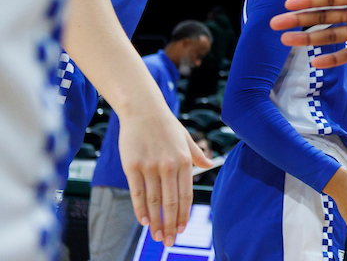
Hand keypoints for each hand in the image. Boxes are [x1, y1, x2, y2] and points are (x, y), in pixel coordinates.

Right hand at [118, 103, 210, 245]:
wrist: (143, 110)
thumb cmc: (166, 125)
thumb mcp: (185, 138)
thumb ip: (196, 155)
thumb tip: (209, 166)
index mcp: (184, 161)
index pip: (185, 194)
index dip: (184, 214)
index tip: (182, 229)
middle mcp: (168, 165)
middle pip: (170, 202)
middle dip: (171, 224)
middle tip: (170, 242)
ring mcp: (149, 166)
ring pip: (154, 201)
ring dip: (156, 222)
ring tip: (157, 237)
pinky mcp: (132, 166)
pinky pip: (138, 193)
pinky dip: (141, 209)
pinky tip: (144, 222)